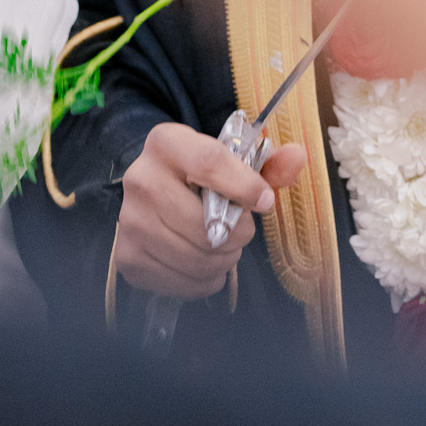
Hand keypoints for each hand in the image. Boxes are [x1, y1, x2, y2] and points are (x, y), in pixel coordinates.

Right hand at [115, 120, 306, 298]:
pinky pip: (183, 282)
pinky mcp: (128, 258)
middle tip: (242, 230)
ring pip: (197, 257)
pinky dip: (205, 280)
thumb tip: (297, 157)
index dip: (245, 186)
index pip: (210, 162)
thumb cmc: (200, 176)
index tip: (265, 201)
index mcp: (167, 143)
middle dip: (238, 234)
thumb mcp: (232, 161)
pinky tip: (205, 263)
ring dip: (224, 259)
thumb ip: (268, 163)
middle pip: (205, 222)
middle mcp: (141, 179)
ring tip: (225, 246)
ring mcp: (130, 221)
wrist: (154, 193)